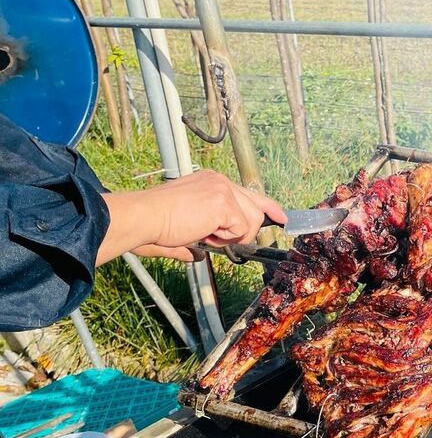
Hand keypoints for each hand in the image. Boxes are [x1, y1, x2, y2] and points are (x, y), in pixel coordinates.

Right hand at [98, 170, 287, 263]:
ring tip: (208, 235)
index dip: (268, 207)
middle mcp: (219, 181)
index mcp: (210, 181)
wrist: (144, 217)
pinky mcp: (224, 204)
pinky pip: (242, 229)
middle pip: (256, 208)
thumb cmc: (153, 223)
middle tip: (227, 240)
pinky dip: (227, 238)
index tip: (281, 218)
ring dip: (234, 236)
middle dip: (248, 230)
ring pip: (252, 220)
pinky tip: (207, 233)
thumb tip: (198, 256)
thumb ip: (194, 240)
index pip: (248, 193)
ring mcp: (223, 190)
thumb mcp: (182, 227)